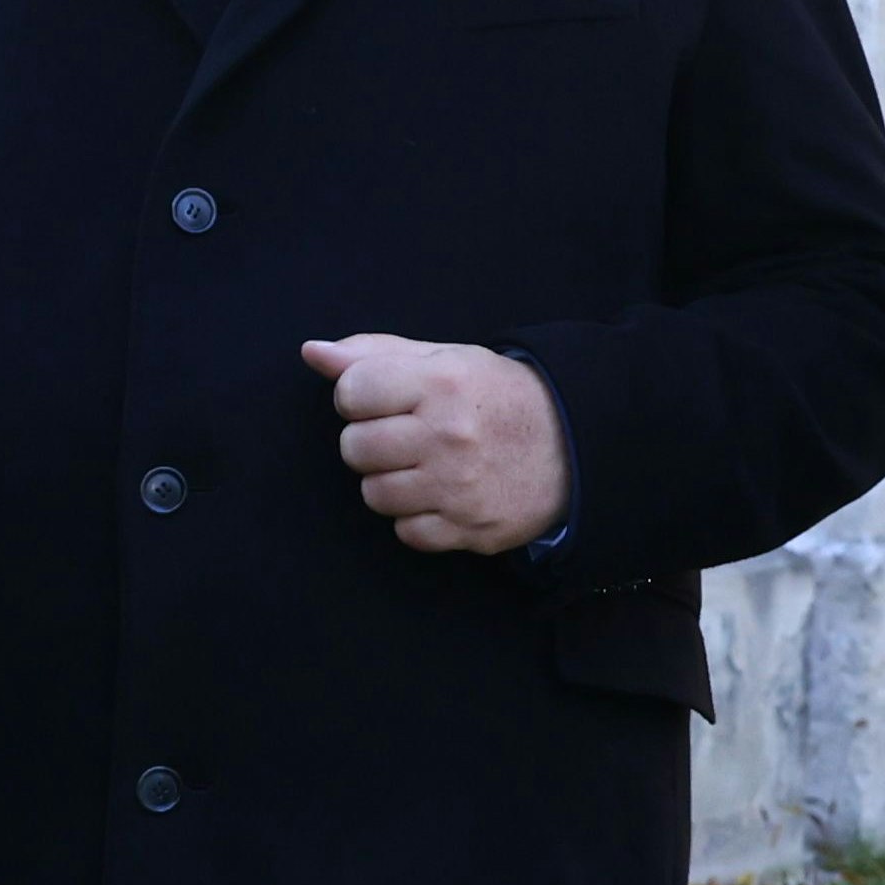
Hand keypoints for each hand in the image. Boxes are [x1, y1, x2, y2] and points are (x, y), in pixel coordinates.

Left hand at [305, 333, 565, 558]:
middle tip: (404, 435)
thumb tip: (312, 352)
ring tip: (420, 466)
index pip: (351, 392)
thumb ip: (374, 354)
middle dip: (370, 440)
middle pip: (355, 448)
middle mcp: (449, 436)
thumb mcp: (443, 359)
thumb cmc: (496, 396)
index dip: (358, 396)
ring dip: (389, 481)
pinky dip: (416, 517)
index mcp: (441, 383)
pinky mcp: (469, 529)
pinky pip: (406, 532)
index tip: (383, 399)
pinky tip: (439, 495)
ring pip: (374, 494)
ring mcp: (459, 487)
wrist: (573, 443)